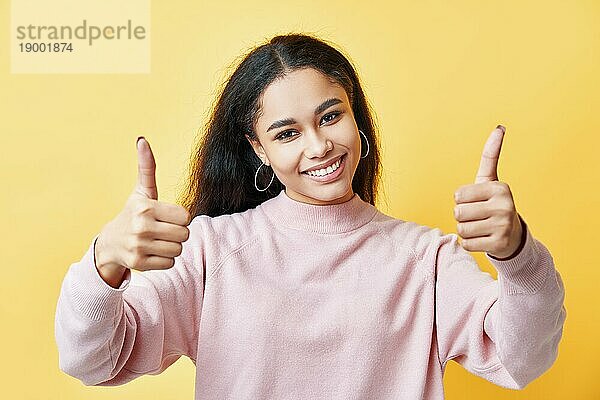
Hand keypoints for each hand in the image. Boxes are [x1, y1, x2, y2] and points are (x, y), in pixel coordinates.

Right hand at [95, 137, 191, 276]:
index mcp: (145, 208)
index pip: (185, 216)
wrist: (110, 243)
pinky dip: (165, 259)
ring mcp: (139, 246)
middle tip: (162, 230)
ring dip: (172, 247)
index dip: (179, 217)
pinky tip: (152, 252)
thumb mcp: (141, 191)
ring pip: (178, 249)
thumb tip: (142, 140)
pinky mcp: (139, 263)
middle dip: (177, 233)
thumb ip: (146, 167)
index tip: (166, 217)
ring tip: (157, 241)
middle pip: (184, 234)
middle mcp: (141, 227)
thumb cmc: (133, 214)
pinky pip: (170, 263)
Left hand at [452, 125, 523, 259]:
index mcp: (500, 188)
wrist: (512, 235)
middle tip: (478, 216)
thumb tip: (500, 126)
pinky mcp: (499, 244)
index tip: (477, 201)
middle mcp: (505, 206)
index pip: (458, 195)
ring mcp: (503, 226)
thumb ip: (490, 155)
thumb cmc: (493, 203)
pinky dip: (470, 243)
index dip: (462, 200)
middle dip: (462, 216)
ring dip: (465, 230)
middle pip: (458, 213)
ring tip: (480, 227)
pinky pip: (466, 244)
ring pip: (461, 229)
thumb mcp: (490, 180)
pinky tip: (483, 238)